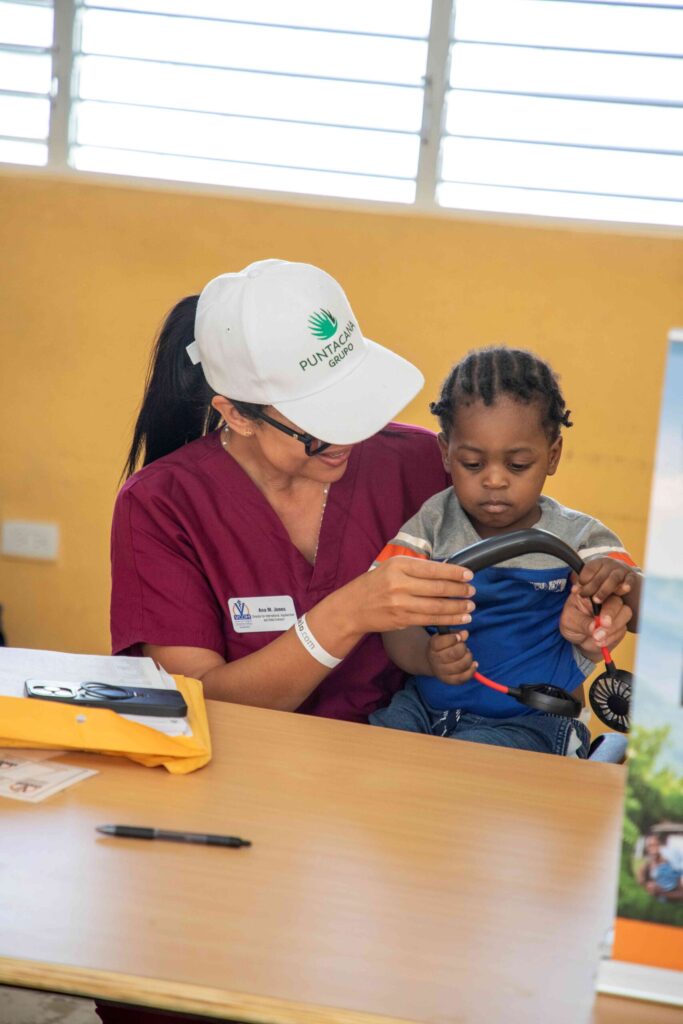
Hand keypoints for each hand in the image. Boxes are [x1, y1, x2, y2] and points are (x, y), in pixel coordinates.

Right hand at [345, 557, 475, 635]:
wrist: (352, 607)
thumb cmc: (375, 585)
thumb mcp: (391, 567)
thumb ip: (416, 569)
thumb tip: (445, 571)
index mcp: (398, 565)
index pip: (434, 569)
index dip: (455, 573)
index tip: (469, 575)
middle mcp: (399, 583)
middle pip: (438, 588)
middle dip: (459, 590)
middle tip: (472, 591)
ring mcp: (401, 603)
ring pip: (437, 606)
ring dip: (458, 607)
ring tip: (470, 607)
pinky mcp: (402, 619)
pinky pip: (431, 620)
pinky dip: (448, 620)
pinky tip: (459, 619)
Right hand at [426, 630, 475, 684]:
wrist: (433, 662)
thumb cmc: (442, 647)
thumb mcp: (445, 636)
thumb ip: (455, 633)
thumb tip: (465, 634)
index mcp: (432, 646)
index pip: (442, 642)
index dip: (453, 638)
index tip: (459, 637)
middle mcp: (435, 660)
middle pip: (453, 654)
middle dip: (463, 648)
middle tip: (464, 646)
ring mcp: (441, 672)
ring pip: (460, 665)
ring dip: (468, 658)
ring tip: (467, 654)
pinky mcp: (449, 680)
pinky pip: (463, 677)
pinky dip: (472, 670)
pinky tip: (474, 664)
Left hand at [559, 589, 631, 659]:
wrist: (578, 640)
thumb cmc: (572, 624)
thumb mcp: (569, 621)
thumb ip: (582, 622)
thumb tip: (594, 626)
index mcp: (592, 592)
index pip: (602, 586)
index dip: (604, 592)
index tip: (599, 602)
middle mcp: (606, 598)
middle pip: (616, 600)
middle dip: (610, 614)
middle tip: (601, 626)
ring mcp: (616, 611)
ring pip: (624, 613)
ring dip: (613, 628)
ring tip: (596, 638)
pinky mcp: (621, 624)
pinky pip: (623, 628)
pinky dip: (612, 637)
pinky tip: (601, 642)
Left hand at [574, 558, 637, 605]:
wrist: (626, 579)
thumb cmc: (605, 580)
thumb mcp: (594, 580)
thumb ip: (584, 584)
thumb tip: (574, 590)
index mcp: (599, 562)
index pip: (589, 568)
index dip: (582, 580)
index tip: (577, 590)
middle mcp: (610, 564)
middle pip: (600, 575)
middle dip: (591, 587)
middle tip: (584, 597)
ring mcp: (622, 570)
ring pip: (613, 578)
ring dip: (604, 590)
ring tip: (596, 600)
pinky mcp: (632, 577)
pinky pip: (630, 580)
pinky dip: (627, 584)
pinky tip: (625, 589)